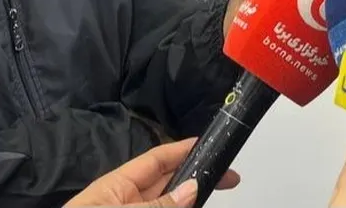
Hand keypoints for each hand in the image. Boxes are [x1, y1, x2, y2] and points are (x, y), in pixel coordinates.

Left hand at [64, 138, 239, 206]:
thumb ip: (157, 204)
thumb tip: (192, 188)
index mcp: (116, 187)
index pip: (156, 160)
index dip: (183, 149)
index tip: (212, 144)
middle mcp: (125, 202)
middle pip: (168, 184)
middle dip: (197, 178)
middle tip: (229, 178)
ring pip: (170, 204)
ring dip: (192, 200)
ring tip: (217, 193)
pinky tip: (197, 205)